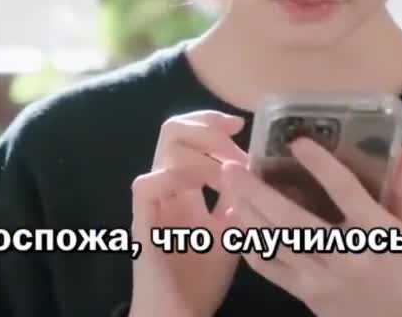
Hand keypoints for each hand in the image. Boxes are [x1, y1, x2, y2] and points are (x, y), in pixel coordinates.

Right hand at [128, 110, 246, 316]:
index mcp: (184, 188)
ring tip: (230, 173)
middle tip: (235, 139)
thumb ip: (239, 201)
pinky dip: (175, 178)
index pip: (188, 136)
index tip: (241, 124)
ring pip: (165, 149)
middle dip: (207, 127)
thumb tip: (258, 169)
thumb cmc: (201, 281)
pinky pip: (146, 185)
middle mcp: (166, 188)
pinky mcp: (142, 223)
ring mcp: (153, 203)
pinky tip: (203, 191)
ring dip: (203, 153)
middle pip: (173, 130)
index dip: (211, 121)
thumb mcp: (231, 233)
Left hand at [219, 140, 401, 316]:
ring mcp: (320, 277)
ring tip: (227, 186)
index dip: (322, 166)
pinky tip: (236, 221)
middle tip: (232, 166)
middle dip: (258, 192)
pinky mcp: (303, 293)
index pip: (346, 193)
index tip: (298, 142)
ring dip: (247, 213)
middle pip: (294, 220)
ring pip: (275, 242)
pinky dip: (249, 245)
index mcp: (375, 233)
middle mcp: (344, 255)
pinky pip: (269, 268)